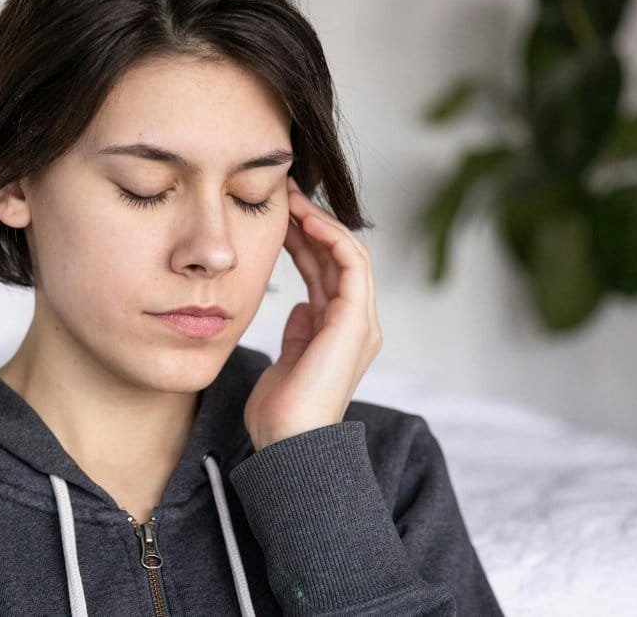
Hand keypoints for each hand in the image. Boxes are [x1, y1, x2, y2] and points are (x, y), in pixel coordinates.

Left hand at [243, 176, 382, 450]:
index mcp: (338, 331)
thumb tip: (300, 307)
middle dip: (311, 223)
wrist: (287, 442)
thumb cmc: (280, 411)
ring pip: (347, 254)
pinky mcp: (356, 321)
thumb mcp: (287, 360)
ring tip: (291, 199)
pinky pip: (352, 265)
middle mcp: (355, 323)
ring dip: (320, 222)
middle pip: (337, 257)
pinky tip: (307, 221)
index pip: (326, 271)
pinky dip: (333, 238)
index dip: (303, 240)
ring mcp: (359, 322)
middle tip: (283, 194)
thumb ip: (298, 331)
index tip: (276, 216)